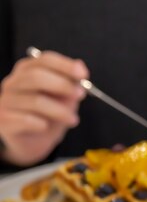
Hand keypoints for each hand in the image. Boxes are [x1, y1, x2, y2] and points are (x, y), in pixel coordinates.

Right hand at [0, 51, 88, 165]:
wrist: (34, 141)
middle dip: (62, 85)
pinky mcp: (2, 120)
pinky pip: (26, 120)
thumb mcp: (65, 97)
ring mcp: (5, 101)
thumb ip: (71, 82)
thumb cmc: (50, 114)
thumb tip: (80, 65)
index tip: (83, 75)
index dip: (65, 66)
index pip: (45, 60)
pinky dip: (42, 124)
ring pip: (35, 101)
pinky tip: (46, 127)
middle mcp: (13, 82)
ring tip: (72, 119)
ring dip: (60, 111)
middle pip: (35, 76)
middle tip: (80, 96)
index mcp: (28, 70)